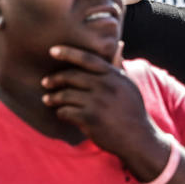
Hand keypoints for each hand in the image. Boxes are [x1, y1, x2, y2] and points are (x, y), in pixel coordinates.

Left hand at [41, 44, 163, 167]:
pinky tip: (61, 113)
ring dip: (53, 97)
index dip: (68, 53)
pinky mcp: (90, 119)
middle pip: (72, 76)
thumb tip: (119, 45)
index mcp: (114, 76)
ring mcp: (98, 102)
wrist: (138, 138)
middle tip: (46, 82)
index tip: (52, 50)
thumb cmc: (132, 110)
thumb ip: (119, 67)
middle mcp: (106, 86)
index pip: (88, 58)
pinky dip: (60, 112)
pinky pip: (66, 112)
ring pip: (65, 95)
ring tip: (48, 100)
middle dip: (55, 78)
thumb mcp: (129, 85)